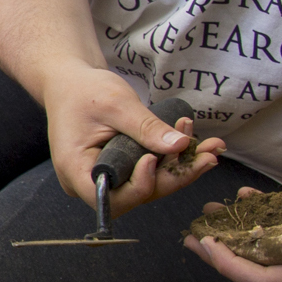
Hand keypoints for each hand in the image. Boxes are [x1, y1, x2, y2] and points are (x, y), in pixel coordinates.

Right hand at [38, 65, 221, 214]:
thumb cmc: (83, 90)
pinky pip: (147, 174)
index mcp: (75, 169)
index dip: (137, 185)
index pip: (109, 197)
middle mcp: (88, 181)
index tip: (155, 157)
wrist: (70, 84)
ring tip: (210, 148)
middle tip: (208, 156)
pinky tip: (195, 144)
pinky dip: (172, 161)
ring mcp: (104, 178)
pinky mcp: (118, 172)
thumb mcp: (116, 103)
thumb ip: (146, 127)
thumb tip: (181, 145)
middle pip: (135, 195)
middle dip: (175, 176)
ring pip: (147, 186)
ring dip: (181, 168)